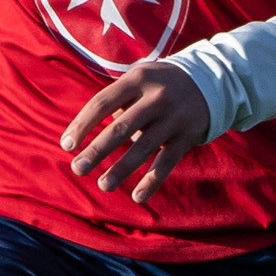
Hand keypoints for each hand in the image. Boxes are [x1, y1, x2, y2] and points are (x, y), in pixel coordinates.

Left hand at [61, 60, 211, 202]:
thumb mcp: (138, 78)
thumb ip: (115, 101)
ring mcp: (173, 118)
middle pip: (121, 127)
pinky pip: (167, 162)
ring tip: (103, 185)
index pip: (102, 103)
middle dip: (97, 150)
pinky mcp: (187, 136)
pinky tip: (137, 197)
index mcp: (137, 80)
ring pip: (144, 148)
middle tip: (77, 168)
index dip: (82, 125)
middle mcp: (156, 97)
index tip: (66, 145)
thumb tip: (86, 133)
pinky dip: (152, 181)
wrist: (210, 81)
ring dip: (121, 169)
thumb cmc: (158, 84)